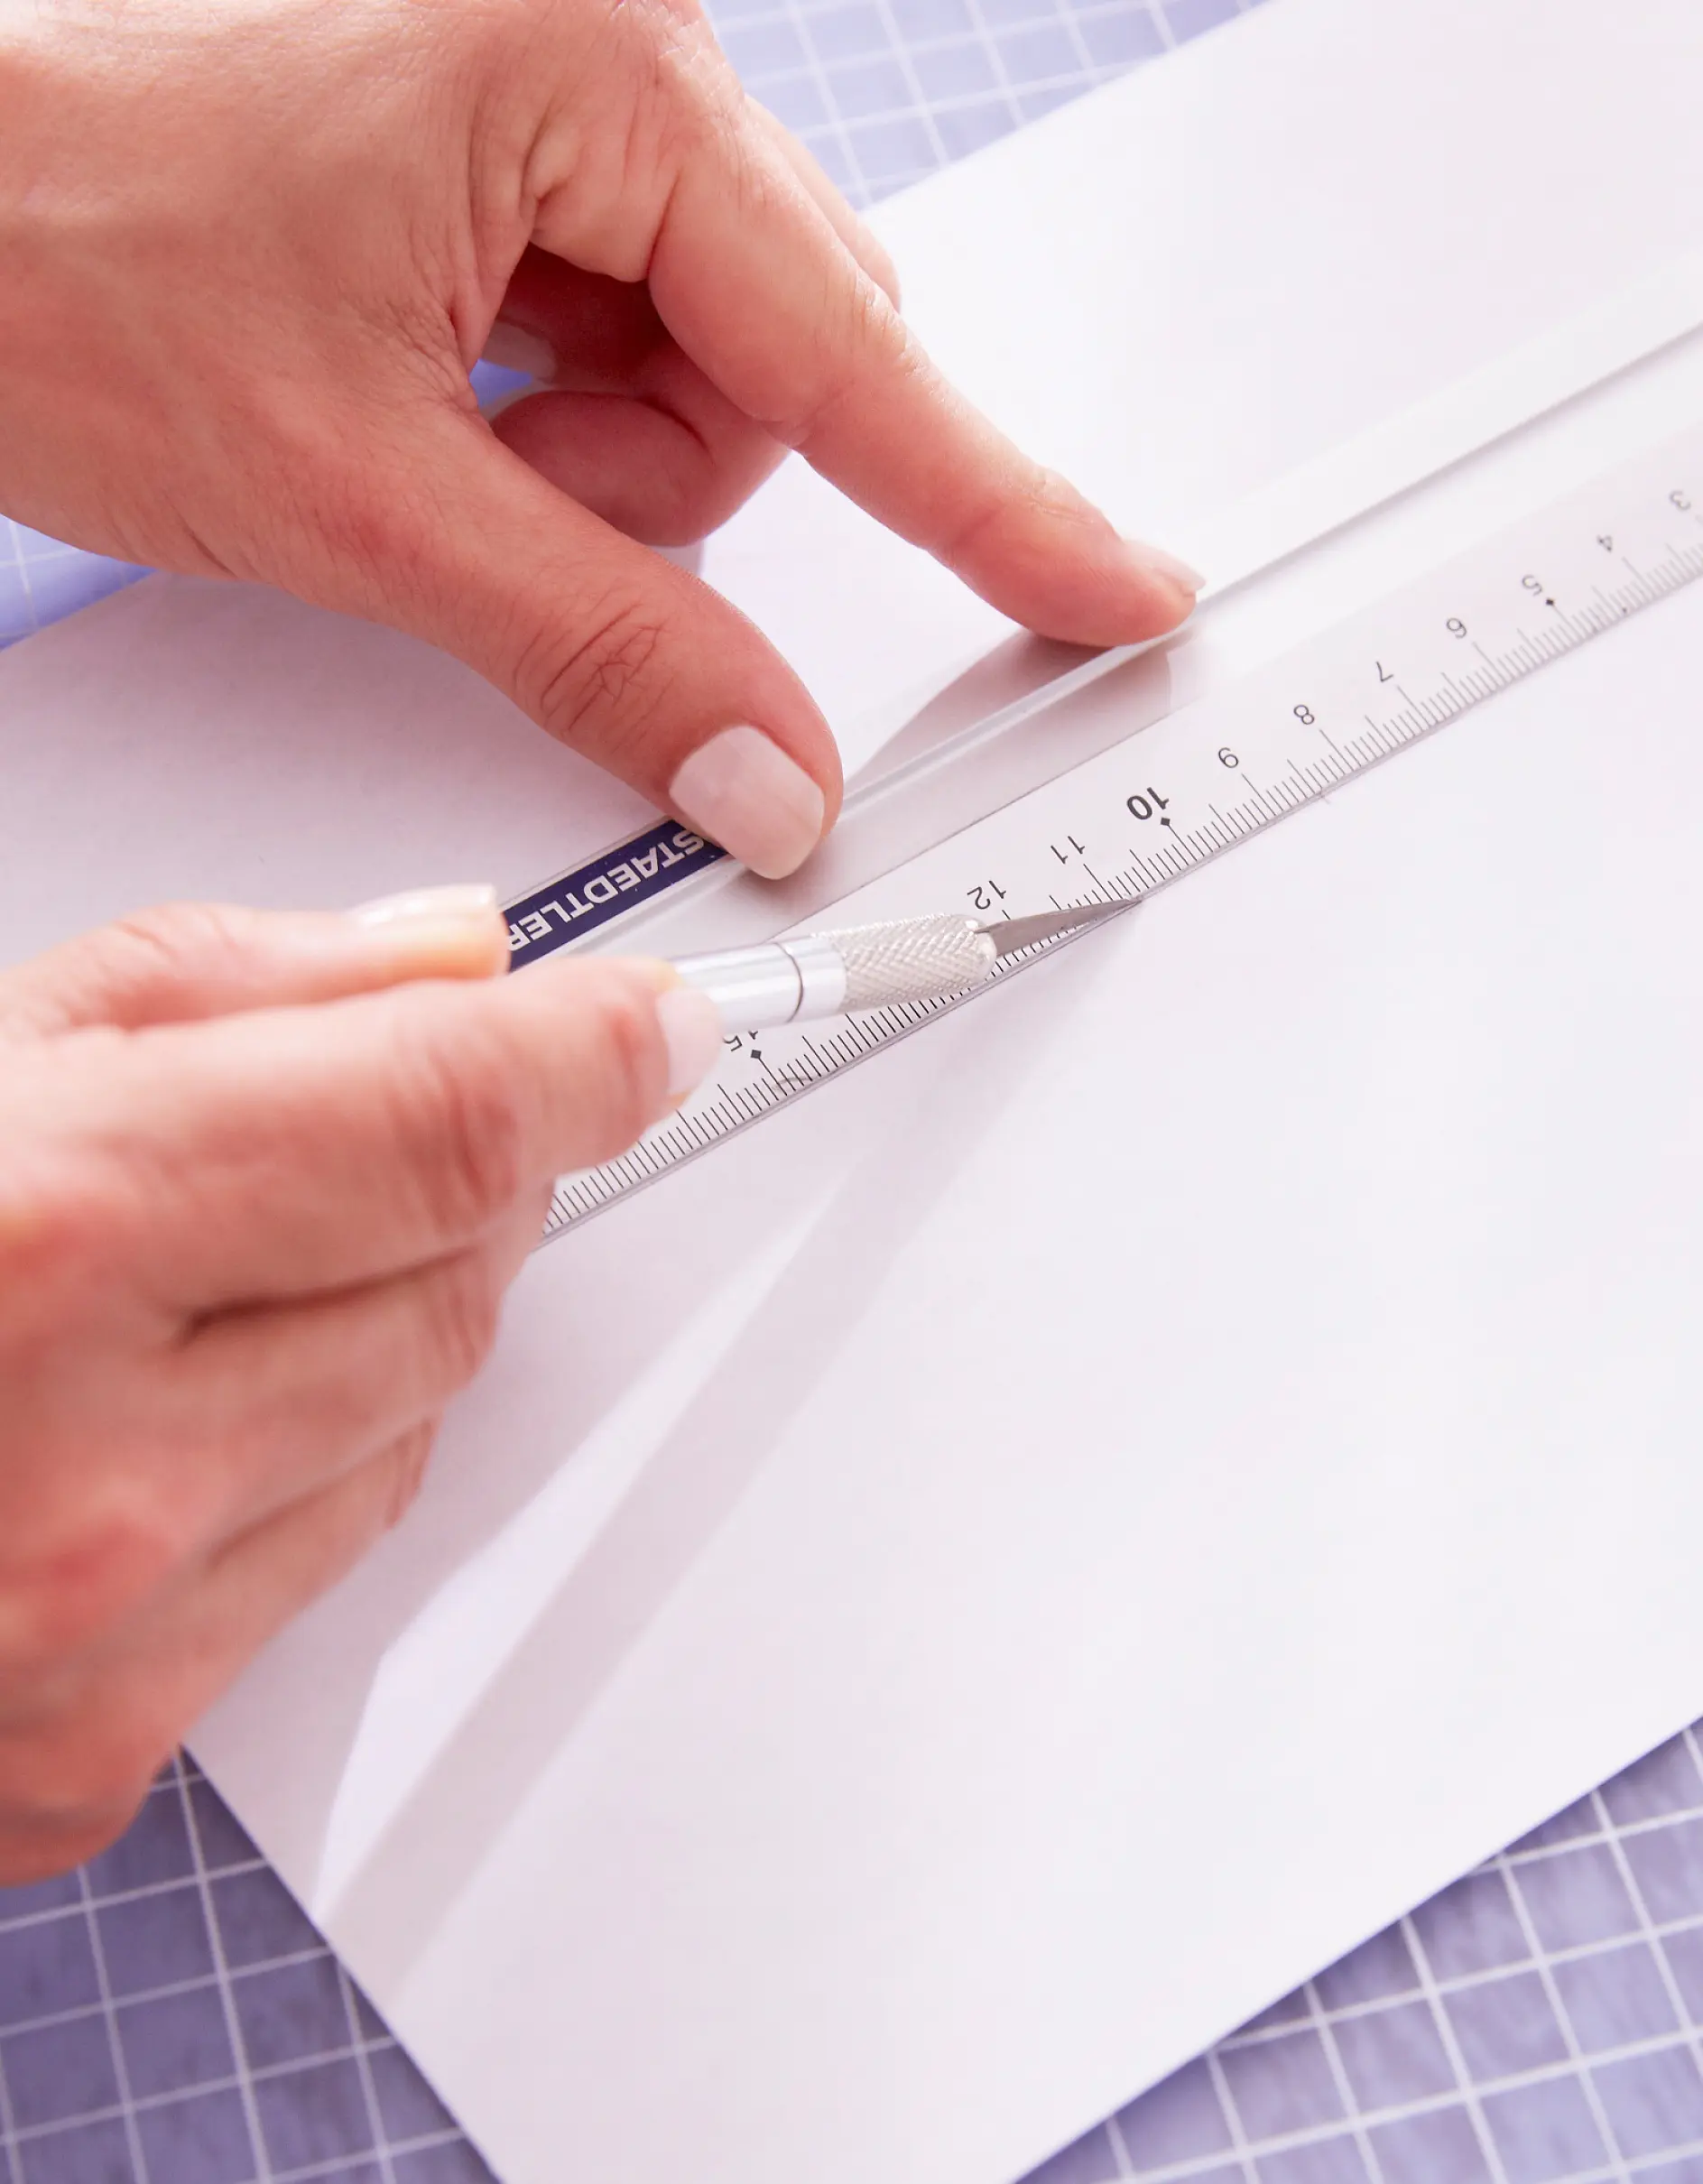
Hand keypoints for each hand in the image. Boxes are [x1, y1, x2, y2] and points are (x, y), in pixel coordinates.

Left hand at [0, 0, 1200, 879]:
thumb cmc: (51, 243)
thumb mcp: (356, 496)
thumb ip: (601, 645)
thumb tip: (771, 769)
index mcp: (590, 60)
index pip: (849, 351)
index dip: (994, 505)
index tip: (1119, 591)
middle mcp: (606, 45)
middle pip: (785, 363)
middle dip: (661, 484)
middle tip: (504, 502)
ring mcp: (564, 94)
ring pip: (710, 374)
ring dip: (596, 464)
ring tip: (427, 436)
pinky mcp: (520, 149)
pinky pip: (633, 336)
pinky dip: (555, 418)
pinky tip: (431, 392)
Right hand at [0, 889, 721, 1879]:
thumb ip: (224, 990)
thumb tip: (455, 967)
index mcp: (36, 1235)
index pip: (452, 1120)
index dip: (592, 1052)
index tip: (653, 1024)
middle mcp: (77, 1472)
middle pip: (460, 1275)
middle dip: (457, 1176)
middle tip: (360, 1123)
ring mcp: (89, 1642)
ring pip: (415, 1420)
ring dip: (370, 1318)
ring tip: (189, 1273)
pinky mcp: (87, 1762)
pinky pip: (316, 1557)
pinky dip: (291, 1459)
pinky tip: (140, 1414)